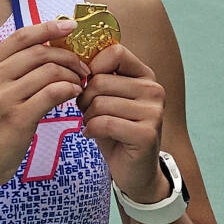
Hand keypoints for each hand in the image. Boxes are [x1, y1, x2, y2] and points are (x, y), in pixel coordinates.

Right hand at [0, 20, 88, 191]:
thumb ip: (13, 71)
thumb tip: (49, 51)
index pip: (21, 36)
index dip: (48, 27)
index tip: (70, 26)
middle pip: (40, 52)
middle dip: (68, 55)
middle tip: (83, 67)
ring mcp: (4, 97)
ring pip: (49, 71)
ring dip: (72, 74)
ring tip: (80, 83)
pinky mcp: (18, 117)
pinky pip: (52, 93)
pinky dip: (69, 89)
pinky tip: (74, 94)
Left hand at [76, 44, 169, 202]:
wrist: (135, 171)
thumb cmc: (114, 129)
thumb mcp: (106, 97)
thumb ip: (97, 76)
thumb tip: (69, 57)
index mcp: (145, 75)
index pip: (114, 52)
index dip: (91, 67)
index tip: (86, 85)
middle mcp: (154, 89)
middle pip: (100, 81)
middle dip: (84, 98)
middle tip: (87, 112)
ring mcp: (154, 111)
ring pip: (99, 103)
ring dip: (87, 117)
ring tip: (93, 124)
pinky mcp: (147, 134)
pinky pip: (104, 123)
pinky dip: (91, 130)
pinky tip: (93, 135)